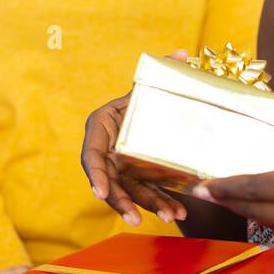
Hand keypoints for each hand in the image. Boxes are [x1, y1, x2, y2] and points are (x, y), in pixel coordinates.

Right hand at [80, 49, 190, 227]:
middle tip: (136, 219)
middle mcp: (106, 152)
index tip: (101, 191)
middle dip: (123, 202)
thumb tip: (181, 54)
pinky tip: (176, 214)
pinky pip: (146, 193)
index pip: (92, 156)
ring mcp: (118, 168)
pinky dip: (160, 203)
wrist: (146, 113)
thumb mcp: (144, 88)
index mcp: (100, 128)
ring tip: (170, 217)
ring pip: (130, 192)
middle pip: (110, 183)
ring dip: (149, 206)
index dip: (95, 175)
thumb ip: (159, 73)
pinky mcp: (134, 178)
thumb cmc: (138, 100)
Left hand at [191, 83, 273, 258]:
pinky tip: (263, 209)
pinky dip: (269, 220)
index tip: (201, 182)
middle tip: (202, 189)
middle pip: (253, 207)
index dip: (225, 185)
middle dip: (227, 199)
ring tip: (227, 197)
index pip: (255, 185)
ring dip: (246, 209)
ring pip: (267, 222)